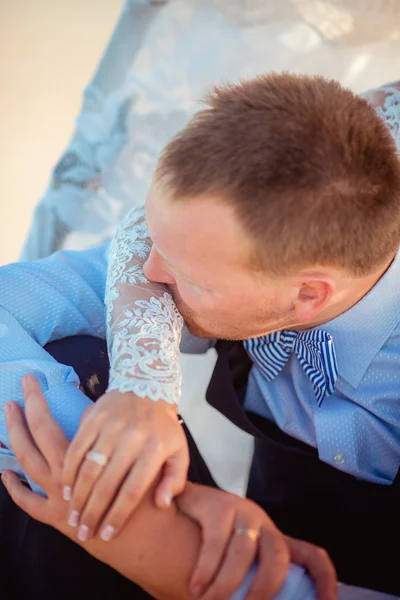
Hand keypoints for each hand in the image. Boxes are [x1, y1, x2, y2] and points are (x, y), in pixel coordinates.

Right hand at [62, 389, 188, 541]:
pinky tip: (66, 489)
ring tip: (73, 517)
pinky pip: (76, 447)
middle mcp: (132, 438)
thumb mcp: (180, 451)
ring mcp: (111, 427)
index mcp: (154, 450)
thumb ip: (175, 479)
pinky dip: (69, 470)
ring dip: (78, 496)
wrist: (147, 385)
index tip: (108, 534)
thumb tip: (162, 505)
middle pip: (107, 484)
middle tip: (84, 532)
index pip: (133, 490)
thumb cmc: (163, 427)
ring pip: (89, 468)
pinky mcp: (94, 417)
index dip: (118, 515)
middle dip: (93, 513)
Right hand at [177, 483, 336, 599]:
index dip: (326, 581)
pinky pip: (216, 540)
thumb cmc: (204, 543)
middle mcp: (263, 523)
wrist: (175, 506)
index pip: (312, 556)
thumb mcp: (233, 563)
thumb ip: (246, 584)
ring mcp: (241, 511)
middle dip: (265, 589)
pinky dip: (207, 568)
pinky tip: (196, 586)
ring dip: (225, 585)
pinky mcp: (218, 504)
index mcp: (274, 540)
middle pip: (278, 556)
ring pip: (243, 552)